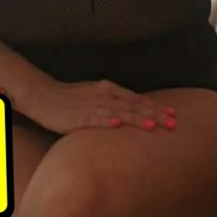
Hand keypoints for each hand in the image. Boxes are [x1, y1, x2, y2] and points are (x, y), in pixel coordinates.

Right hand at [25, 78, 177, 135]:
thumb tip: (133, 113)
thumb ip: (114, 103)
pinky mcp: (78, 117)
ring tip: (153, 126)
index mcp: (109, 89)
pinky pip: (94, 119)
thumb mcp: (96, 96)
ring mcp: (91, 106)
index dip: (156, 106)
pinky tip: (117, 125)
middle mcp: (103, 95)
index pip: (137, 99)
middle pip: (133, 105)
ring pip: (119, 112)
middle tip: (173, 124)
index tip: (173, 114)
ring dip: (137, 119)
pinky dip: (106, 121)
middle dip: (155, 115)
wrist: (43, 96)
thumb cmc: (70, 99)